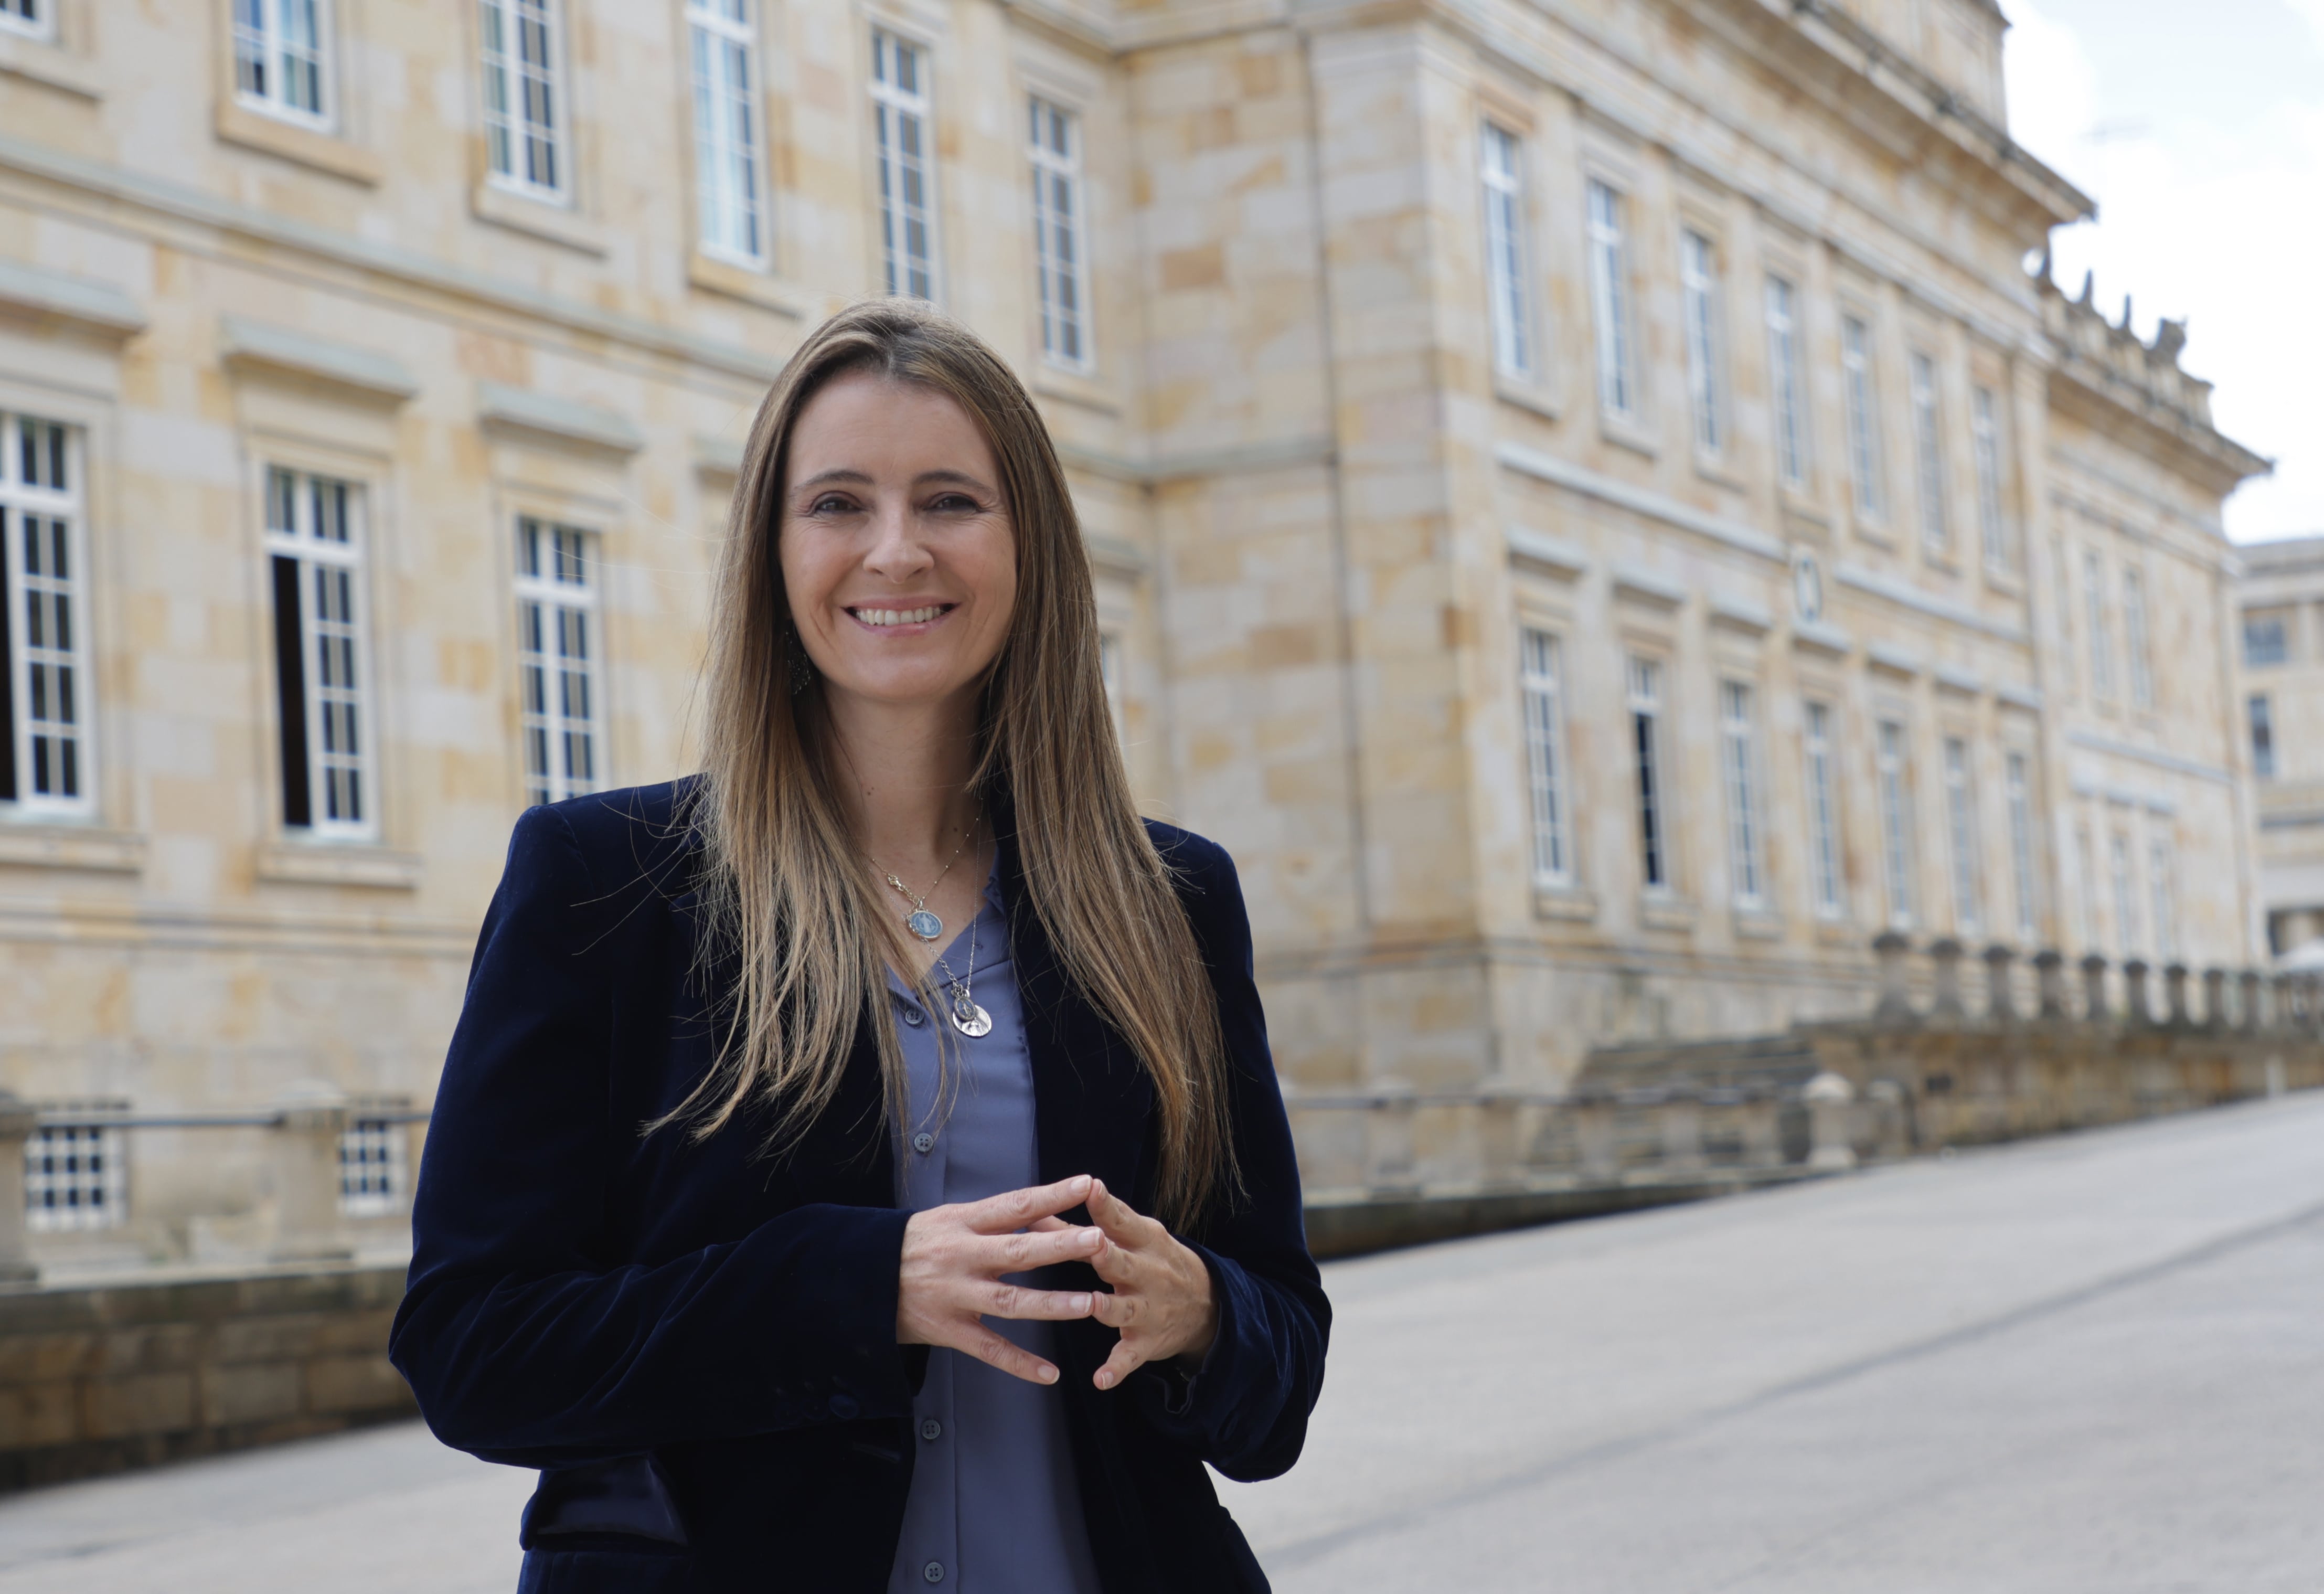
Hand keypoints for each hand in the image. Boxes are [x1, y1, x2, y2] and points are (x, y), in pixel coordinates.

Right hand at [897, 1174, 1104, 1385]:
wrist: (859, 1276)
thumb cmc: (915, 1244)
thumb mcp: (948, 1219)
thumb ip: (992, 1219)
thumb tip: (1043, 1210)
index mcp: (964, 1223)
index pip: (1015, 1205)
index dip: (1052, 1195)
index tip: (1088, 1184)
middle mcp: (962, 1257)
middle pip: (1018, 1252)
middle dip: (1060, 1247)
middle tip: (1099, 1241)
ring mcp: (955, 1296)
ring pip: (1010, 1301)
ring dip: (1052, 1304)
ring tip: (1089, 1304)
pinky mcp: (947, 1330)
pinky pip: (989, 1349)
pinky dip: (1020, 1364)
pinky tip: (1050, 1374)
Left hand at [1085, 1178, 1217, 1391]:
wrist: (1206, 1304)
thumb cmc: (1154, 1259)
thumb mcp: (1133, 1237)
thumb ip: (1084, 1227)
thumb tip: (1036, 1210)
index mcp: (1143, 1241)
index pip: (1122, 1221)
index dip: (1106, 1205)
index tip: (1091, 1187)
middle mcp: (1147, 1274)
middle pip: (1123, 1264)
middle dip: (1108, 1255)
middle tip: (1093, 1245)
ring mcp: (1148, 1310)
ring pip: (1125, 1309)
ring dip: (1110, 1308)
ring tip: (1093, 1305)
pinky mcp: (1146, 1342)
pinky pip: (1130, 1357)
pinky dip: (1116, 1369)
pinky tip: (1101, 1379)